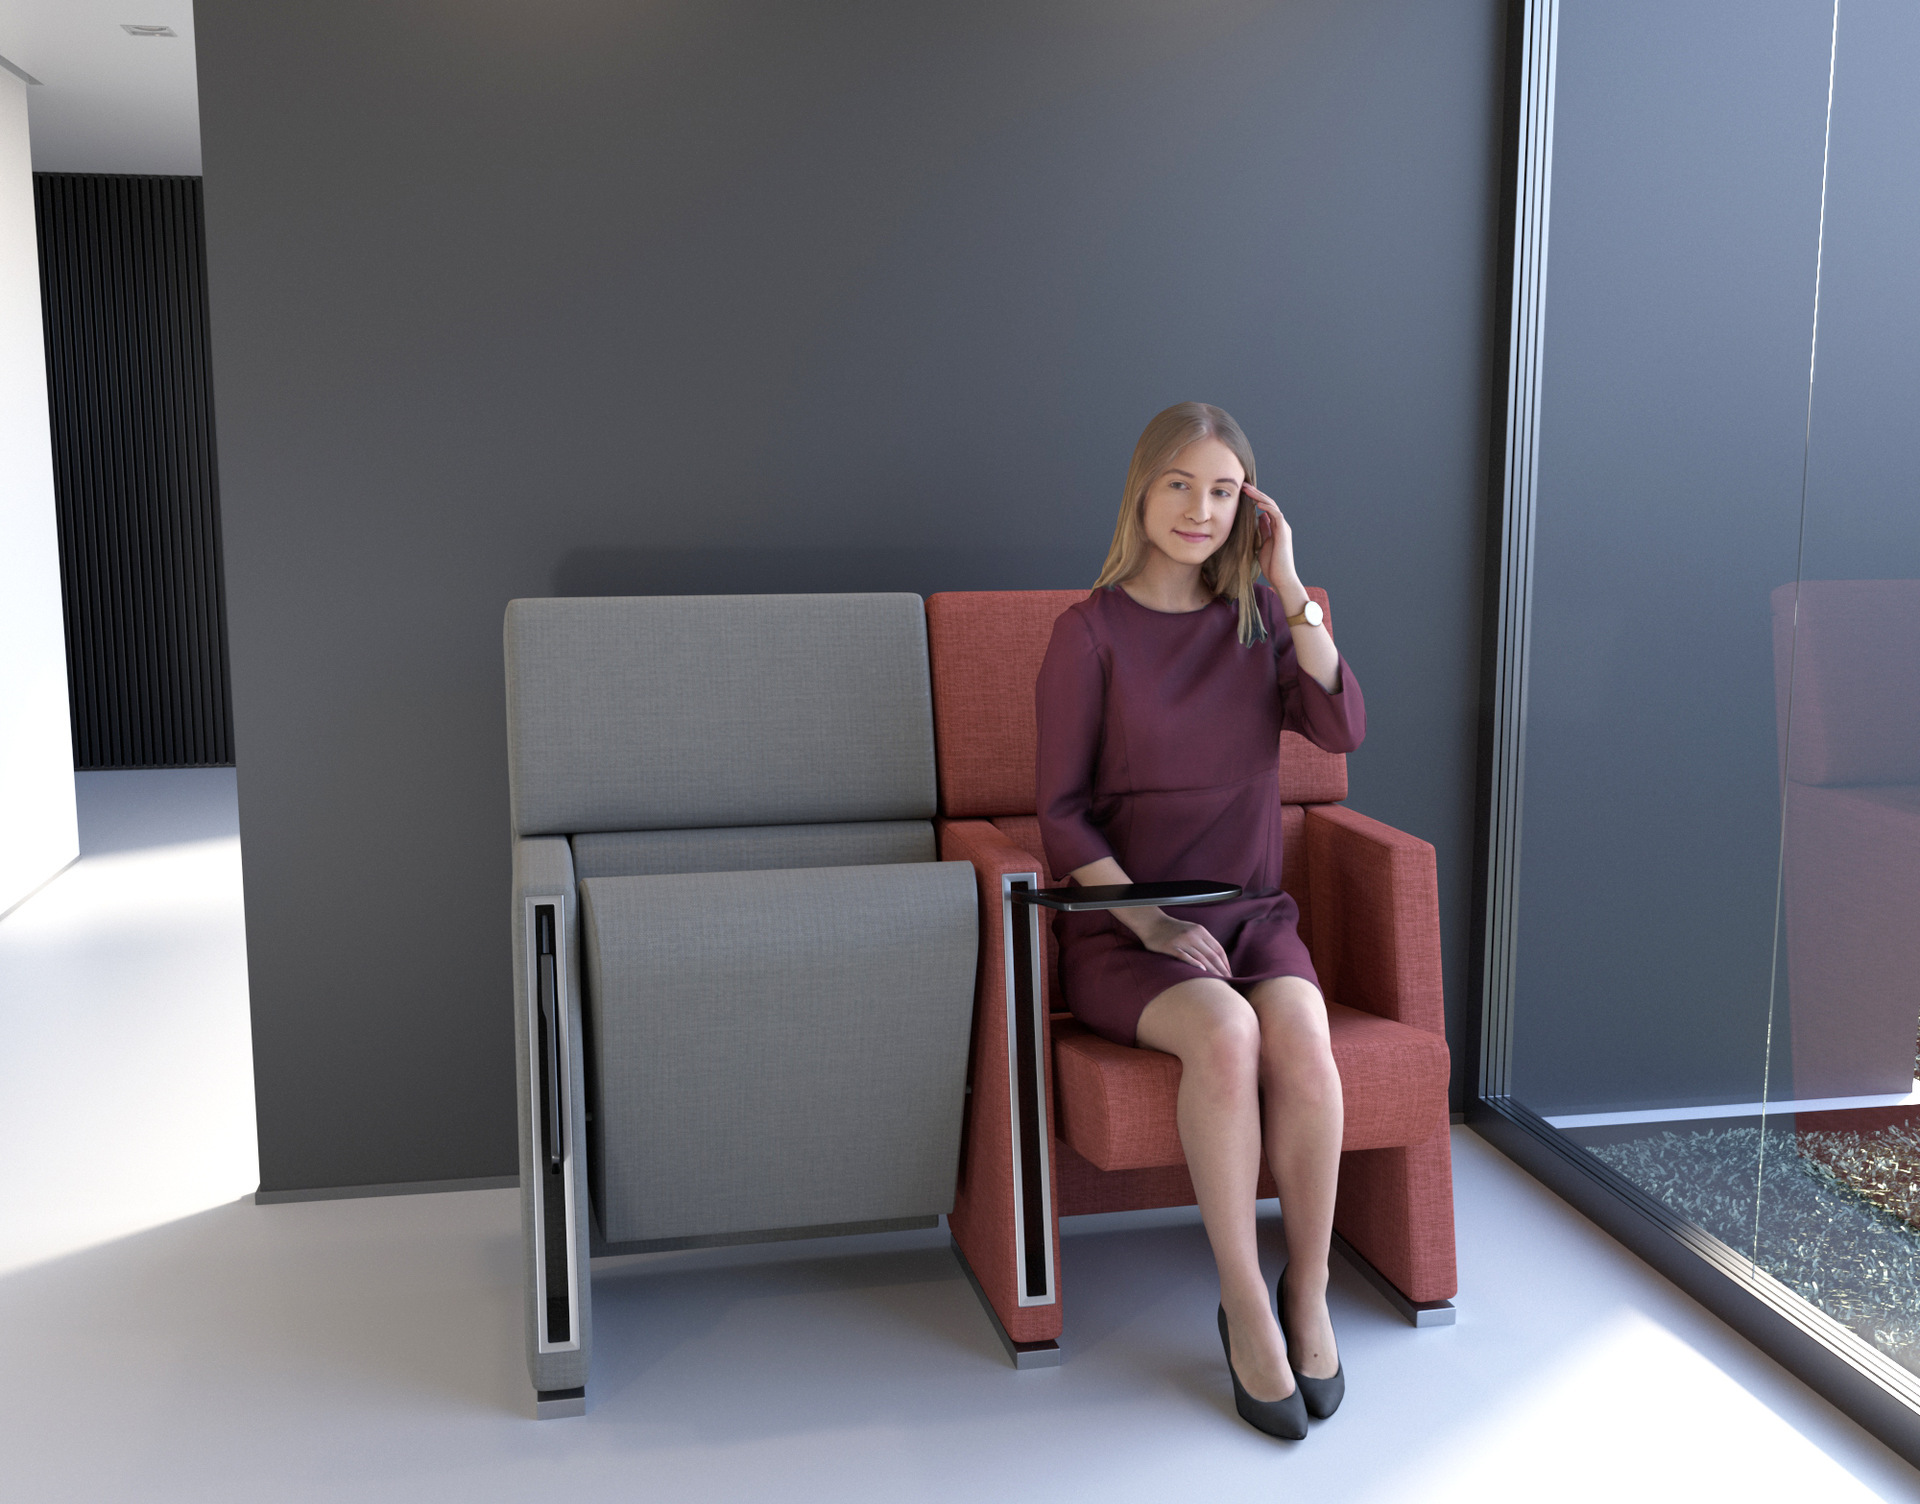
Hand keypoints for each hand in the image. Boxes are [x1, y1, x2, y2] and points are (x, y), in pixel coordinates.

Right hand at [1132, 911, 1232, 975]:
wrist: (1151, 923)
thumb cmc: (1171, 929)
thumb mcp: (1190, 930)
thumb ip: (1202, 941)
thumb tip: (1215, 959)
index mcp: (1200, 931)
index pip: (1218, 949)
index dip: (1226, 963)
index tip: (1230, 974)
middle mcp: (1193, 935)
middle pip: (1212, 955)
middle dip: (1221, 970)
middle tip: (1228, 982)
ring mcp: (1181, 941)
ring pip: (1201, 958)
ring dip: (1212, 971)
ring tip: (1219, 982)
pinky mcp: (1170, 947)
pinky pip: (1185, 956)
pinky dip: (1194, 964)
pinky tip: (1201, 972)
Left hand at [1242, 482, 1301, 599]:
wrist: (1281, 578)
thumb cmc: (1271, 565)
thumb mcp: (1261, 545)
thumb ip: (1261, 532)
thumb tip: (1256, 520)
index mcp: (1275, 527)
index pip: (1264, 508)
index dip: (1254, 499)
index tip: (1242, 493)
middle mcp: (1280, 525)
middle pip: (1268, 503)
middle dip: (1255, 493)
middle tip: (1243, 485)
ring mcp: (1283, 527)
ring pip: (1272, 505)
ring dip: (1259, 496)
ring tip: (1248, 490)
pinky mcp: (1283, 532)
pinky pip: (1276, 514)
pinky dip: (1267, 507)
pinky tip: (1257, 503)